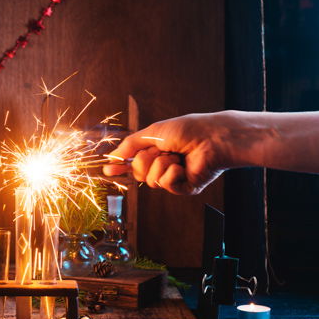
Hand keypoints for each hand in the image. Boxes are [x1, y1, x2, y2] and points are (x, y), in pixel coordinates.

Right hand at [103, 112, 231, 194]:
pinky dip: (171, 173)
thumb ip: (131, 145)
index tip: (107, 171)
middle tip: (160, 150)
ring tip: (176, 155)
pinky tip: (182, 165)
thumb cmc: (187, 130)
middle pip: (138, 173)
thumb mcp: (153, 133)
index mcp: (156, 152)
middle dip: (144, 160)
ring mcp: (173, 178)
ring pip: (151, 180)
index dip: (120, 167)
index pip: (133, 163)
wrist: (211, 137)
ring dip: (161, 164)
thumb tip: (112, 157)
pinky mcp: (184, 188)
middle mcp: (163, 166)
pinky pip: (165, 185)